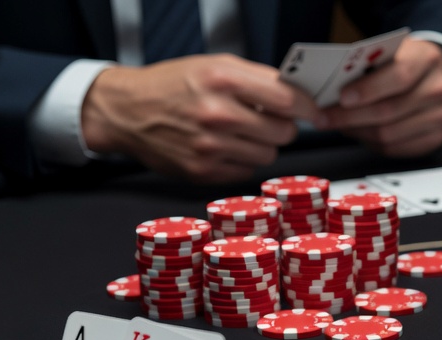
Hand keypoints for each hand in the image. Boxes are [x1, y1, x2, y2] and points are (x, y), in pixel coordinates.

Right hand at [81, 54, 318, 182]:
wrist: (126, 110)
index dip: (308, 108)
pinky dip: (243, 160)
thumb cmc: (174, 85)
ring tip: (240, 131)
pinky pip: (247, 170)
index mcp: (222, 80)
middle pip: (283, 132)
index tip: (315, 113)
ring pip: (269, 154)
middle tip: (267, 120)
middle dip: (282, 126)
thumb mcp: (214, 66)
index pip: (287, 101)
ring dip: (262, 144)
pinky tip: (224, 146)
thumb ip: (258, 79)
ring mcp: (210, 146)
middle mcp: (217, 114)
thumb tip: (301, 96)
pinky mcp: (203, 171)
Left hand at [318, 38, 441, 157]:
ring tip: (338, 125)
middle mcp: (438, 89)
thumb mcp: (386, 53)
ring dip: (358, 132)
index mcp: (426, 58)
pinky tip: (358, 132)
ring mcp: (440, 116)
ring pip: (389, 134)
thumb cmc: (401, 62)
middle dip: (351, 117)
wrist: (431, 75)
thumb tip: (328, 91)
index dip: (368, 90)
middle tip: (324, 118)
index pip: (398, 77)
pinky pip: (395, 148)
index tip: (341, 98)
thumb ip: (364, 66)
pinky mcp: (436, 138)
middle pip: (390, 110)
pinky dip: (371, 143)